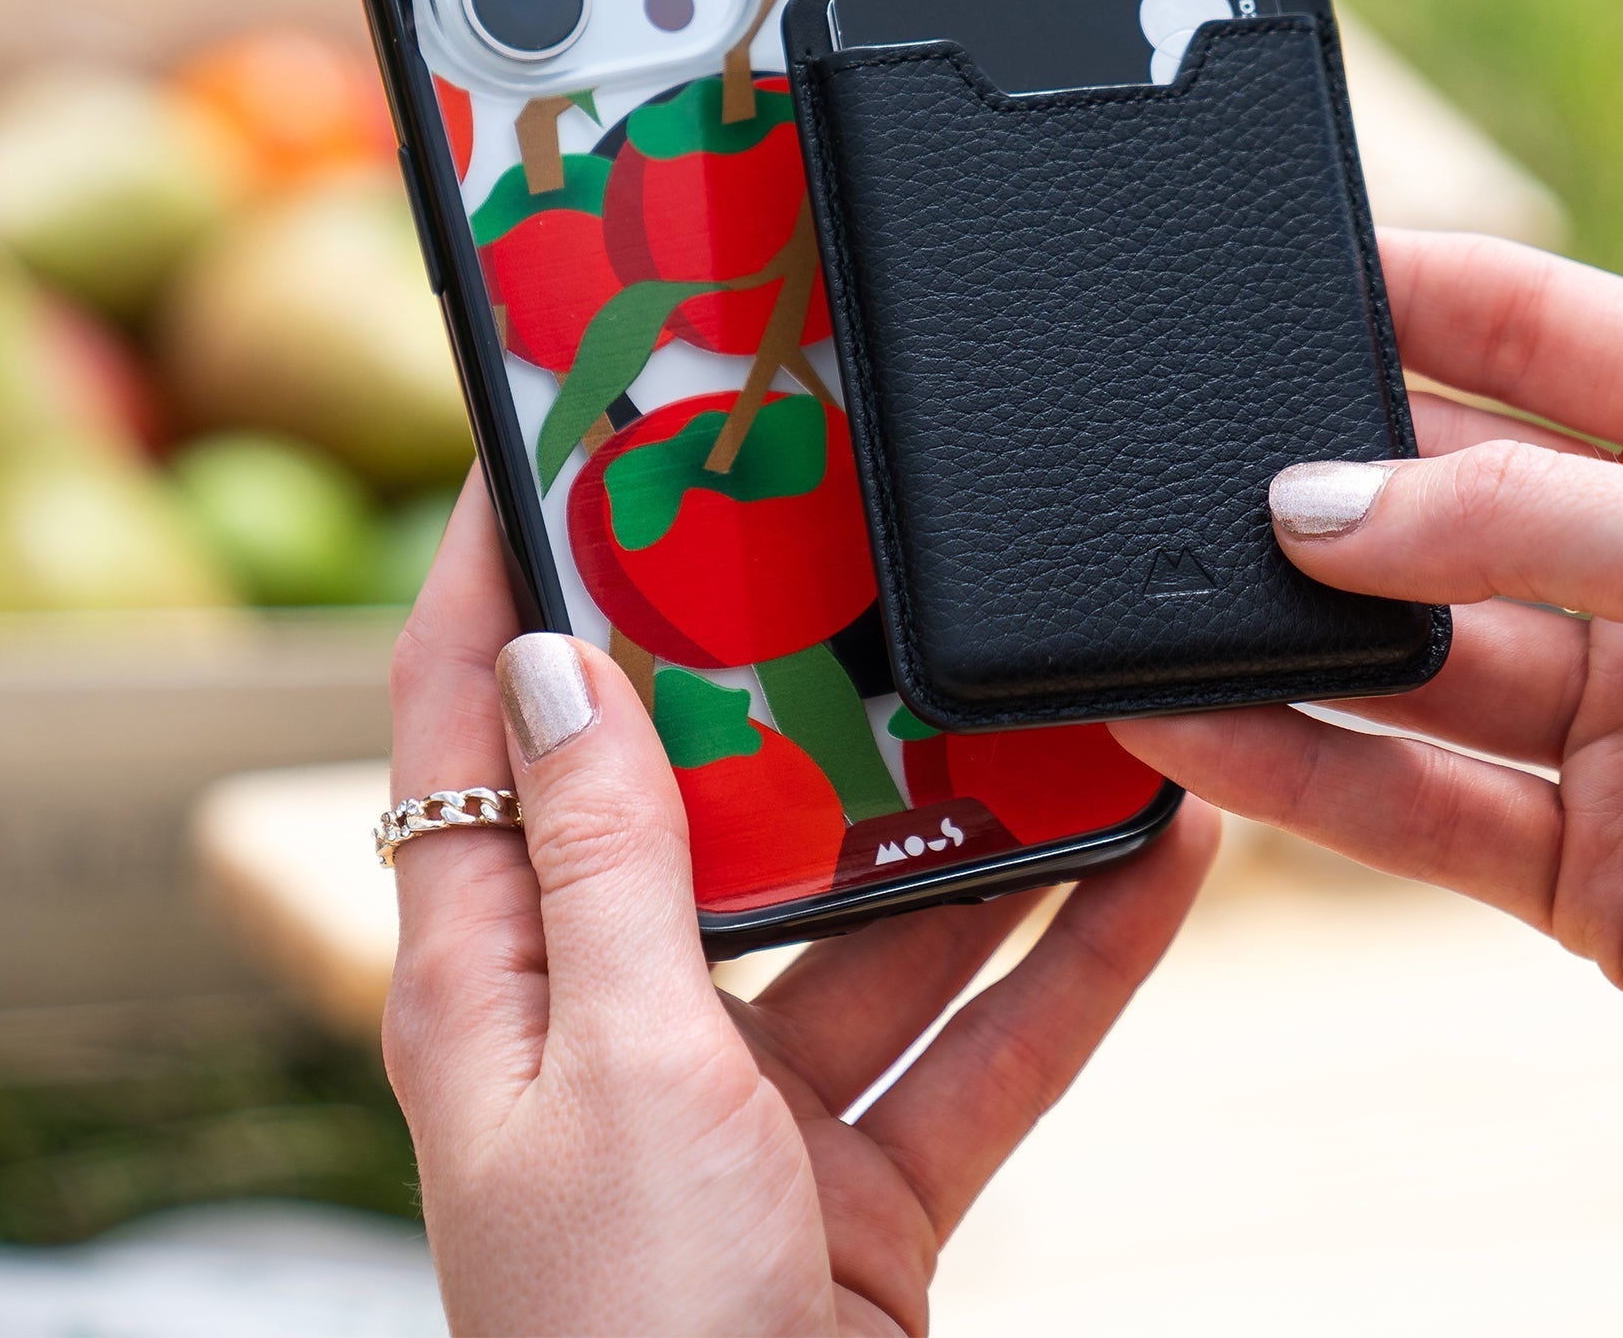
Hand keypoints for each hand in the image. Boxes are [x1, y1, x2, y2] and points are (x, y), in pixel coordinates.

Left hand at [383, 474, 1217, 1336]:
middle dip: (789, 688)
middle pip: (703, 805)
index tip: (542, 448)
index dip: (486, 580)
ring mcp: (743, 1100)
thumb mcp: (613, 1076)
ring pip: (875, 917)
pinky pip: (978, 1039)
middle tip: (863, 551)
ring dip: (978, 828)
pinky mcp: (861, 1174)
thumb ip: (604, 870)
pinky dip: (1069, 961)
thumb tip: (551, 664)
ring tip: (1063, 704)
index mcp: (492, 985)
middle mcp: (611, 1023)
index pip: (463, 730)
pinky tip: (1159, 868)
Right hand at [1115, 230, 1622, 1195]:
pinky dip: (1315, 774)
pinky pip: (1425, 801)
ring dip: (1300, 646)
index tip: (1274, 278)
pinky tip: (1214, 731)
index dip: (1411, 294)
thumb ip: (1518, 521)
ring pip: (1425, 663)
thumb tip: (1317, 504)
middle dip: (1335, 488)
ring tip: (1169, 617)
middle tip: (1197, 469)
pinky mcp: (1598, 864)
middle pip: (1461, 497)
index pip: (1545, 327)